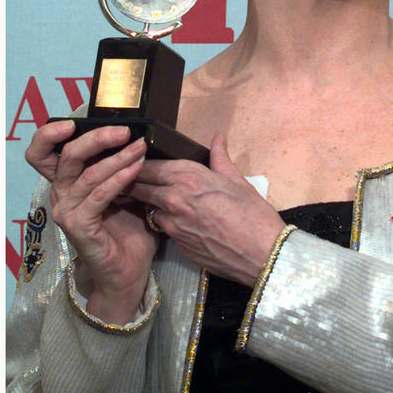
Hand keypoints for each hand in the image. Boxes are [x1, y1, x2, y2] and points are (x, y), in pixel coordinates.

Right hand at [25, 121, 158, 324]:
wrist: (129, 272)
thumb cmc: (128, 230)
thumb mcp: (127, 191)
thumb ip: (123, 166)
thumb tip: (137, 137)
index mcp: (67, 183)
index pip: (43, 153)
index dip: (50, 134)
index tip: (73, 121)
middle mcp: (61, 195)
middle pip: (67, 155)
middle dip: (97, 138)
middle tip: (124, 131)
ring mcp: (68, 211)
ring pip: (87, 174)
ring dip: (117, 158)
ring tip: (140, 149)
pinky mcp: (79, 227)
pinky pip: (99, 195)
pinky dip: (119, 179)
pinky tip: (136, 169)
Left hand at [128, 134, 286, 287]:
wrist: (261, 254)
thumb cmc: (254, 215)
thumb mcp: (238, 181)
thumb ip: (220, 158)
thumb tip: (218, 139)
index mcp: (190, 177)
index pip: (149, 166)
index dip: (140, 163)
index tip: (137, 160)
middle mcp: (174, 198)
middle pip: (139, 185)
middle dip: (134, 180)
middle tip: (130, 177)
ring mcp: (172, 223)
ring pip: (147, 207)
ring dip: (148, 201)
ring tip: (154, 197)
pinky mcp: (175, 243)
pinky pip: (161, 226)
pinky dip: (164, 220)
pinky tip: (176, 219)